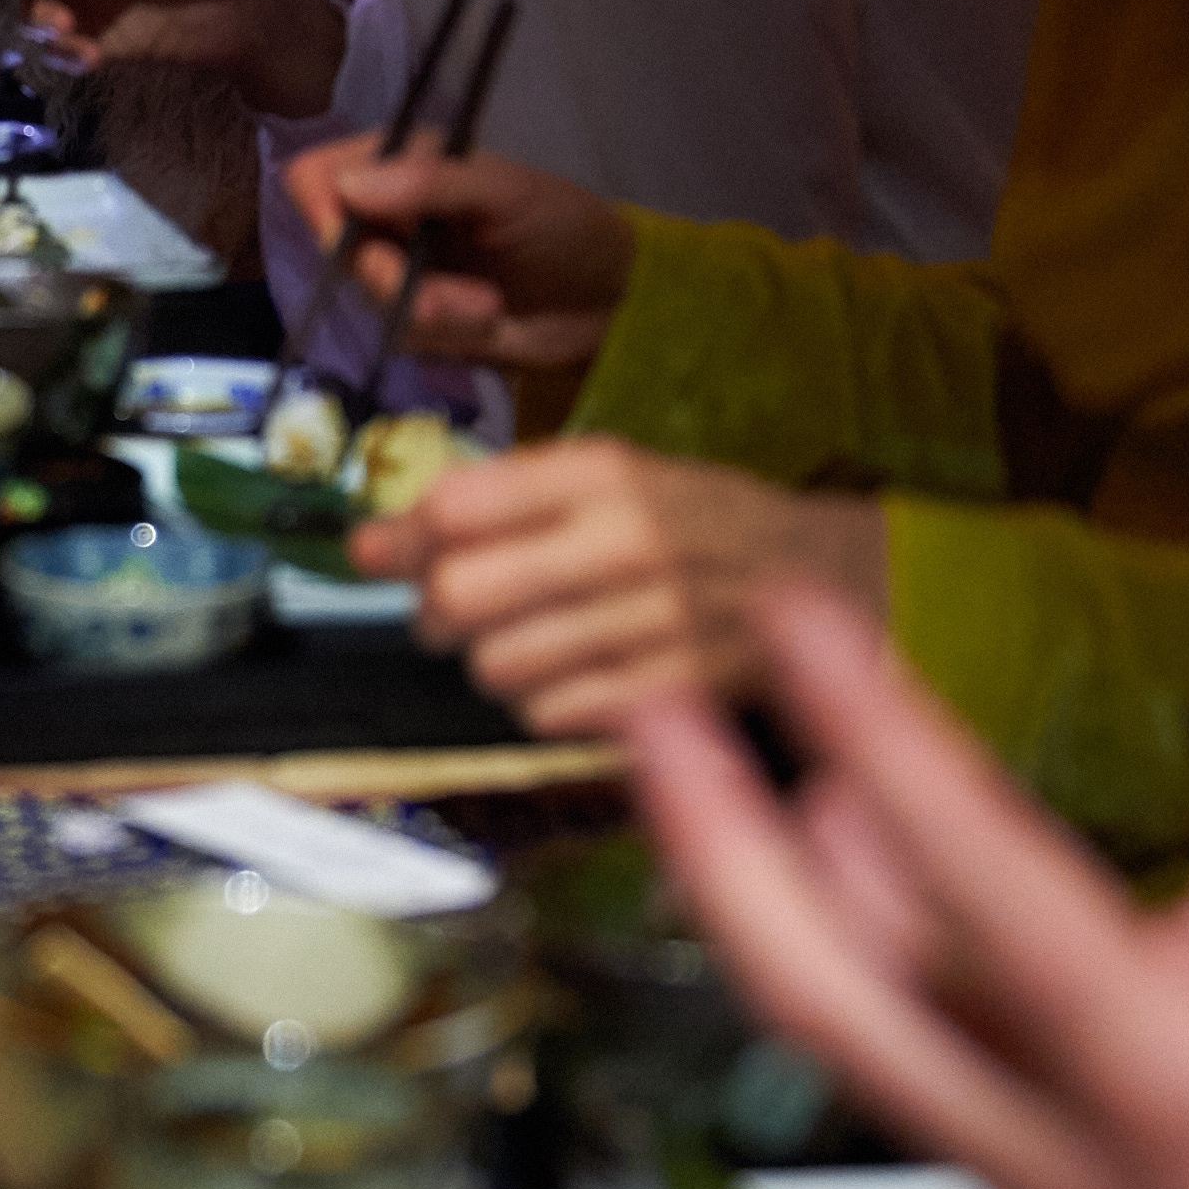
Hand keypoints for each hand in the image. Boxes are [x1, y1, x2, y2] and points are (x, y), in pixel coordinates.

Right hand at [280, 139, 633, 376]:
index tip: (354, 243)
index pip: (316, 177)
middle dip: (394, 281)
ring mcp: (398, 270)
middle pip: (334, 250)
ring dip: (431, 312)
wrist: (608, 302)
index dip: (320, 210)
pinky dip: (444, 337)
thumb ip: (430, 183)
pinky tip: (487, 324)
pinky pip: (395, 336)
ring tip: (489, 307)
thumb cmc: (567, 227)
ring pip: (366, 300)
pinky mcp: (412, 321)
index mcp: (402, 163)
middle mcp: (388, 215)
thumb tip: (345, 186)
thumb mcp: (509, 193)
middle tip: (459, 299)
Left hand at [359, 434, 885, 733]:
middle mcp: (627, 540)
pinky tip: (576, 676)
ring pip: (495, 667)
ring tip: (530, 642)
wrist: (820, 574)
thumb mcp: (607, 477)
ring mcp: (655, 620)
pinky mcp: (674, 690)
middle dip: (436, 611)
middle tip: (454, 611)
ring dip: (493, 663)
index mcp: (604, 473)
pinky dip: (544, 703)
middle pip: (458, 594)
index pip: (453, 506)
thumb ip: (491, 502)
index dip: (401, 538)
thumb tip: (368, 544)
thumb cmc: (693, 522)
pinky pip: (550, 715)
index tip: (385, 552)